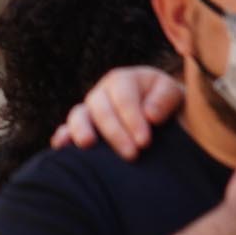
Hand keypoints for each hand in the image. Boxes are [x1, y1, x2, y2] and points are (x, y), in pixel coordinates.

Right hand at [52, 66, 185, 158]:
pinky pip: (65, 131)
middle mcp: (101, 93)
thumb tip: (150, 115)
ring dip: (81, 131)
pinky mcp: (79, 129)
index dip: (132, 119)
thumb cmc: (166, 106)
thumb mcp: (174, 95)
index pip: (123, 98)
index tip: (145, 142)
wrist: (161, 118)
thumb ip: (165, 99)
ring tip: (88, 145)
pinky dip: (62, 138)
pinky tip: (62, 148)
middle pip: (100, 109)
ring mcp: (88, 111)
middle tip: (132, 154)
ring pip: (78, 116)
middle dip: (115, 133)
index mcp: (123, 80)